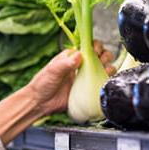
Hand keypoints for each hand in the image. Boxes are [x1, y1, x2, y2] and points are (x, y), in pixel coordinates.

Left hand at [0, 41, 114, 142]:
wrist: (40, 103)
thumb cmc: (42, 85)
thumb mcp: (52, 71)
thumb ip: (65, 63)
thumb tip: (78, 55)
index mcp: (71, 57)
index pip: (88, 46)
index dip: (95, 46)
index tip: (96, 50)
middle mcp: (80, 66)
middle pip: (99, 56)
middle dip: (104, 55)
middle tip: (101, 61)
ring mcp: (84, 77)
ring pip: (103, 68)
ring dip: (108, 66)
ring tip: (106, 70)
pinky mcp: (87, 89)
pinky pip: (100, 83)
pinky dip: (106, 80)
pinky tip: (105, 80)